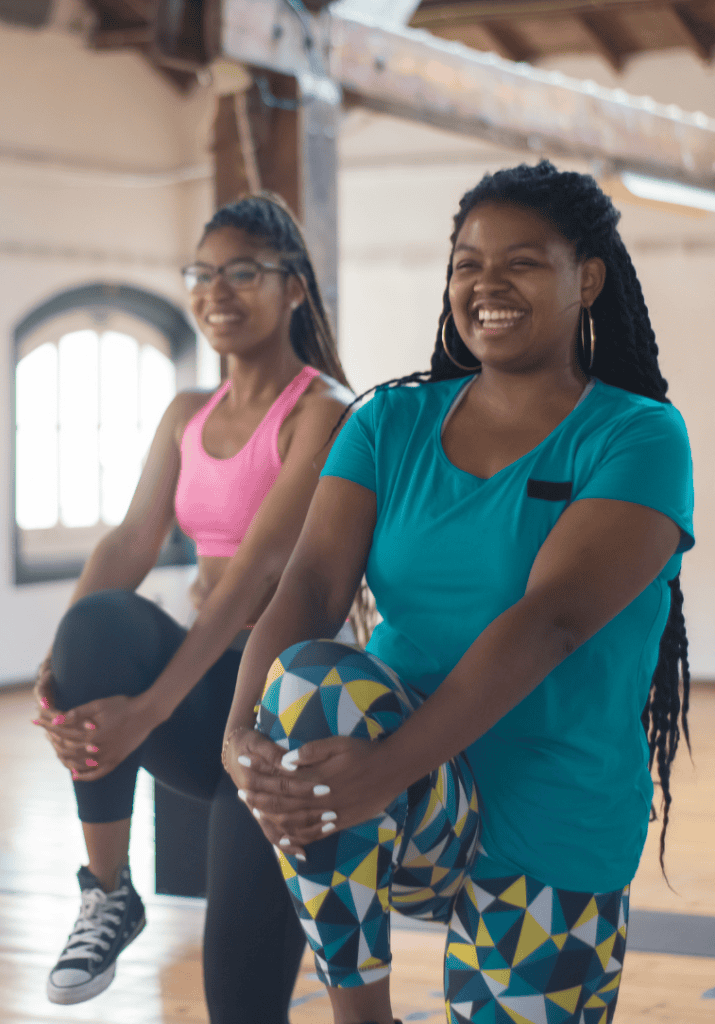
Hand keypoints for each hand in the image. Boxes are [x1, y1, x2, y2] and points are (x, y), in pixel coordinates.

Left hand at [33, 692, 156, 781]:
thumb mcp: (99, 705)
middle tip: (47, 736)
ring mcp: (106, 757)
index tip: (38, 722)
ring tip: (57, 753)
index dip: (49, 728)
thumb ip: (78, 713)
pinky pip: (97, 774)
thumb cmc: (123, 705)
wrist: (146, 713)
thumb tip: (57, 719)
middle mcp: (96, 749)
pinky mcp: (115, 761)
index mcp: (90, 733)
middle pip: (68, 751)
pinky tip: (75, 775)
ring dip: (66, 760)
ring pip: (79, 765)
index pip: (62, 734)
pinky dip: (85, 776)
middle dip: (54, 743)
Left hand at [230, 733, 401, 858]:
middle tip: (241, 794)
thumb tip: (287, 760)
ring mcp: (331, 814)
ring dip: (272, 818)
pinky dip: (297, 839)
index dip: (260, 773)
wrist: (393, 770)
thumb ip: (312, 752)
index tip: (243, 766)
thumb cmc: (365, 752)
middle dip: (259, 798)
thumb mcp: (339, 743)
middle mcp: (321, 799)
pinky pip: (314, 835)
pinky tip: (285, 839)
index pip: (281, 778)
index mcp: (318, 778)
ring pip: (295, 821)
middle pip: (283, 802)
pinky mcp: (340, 823)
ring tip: (255, 813)